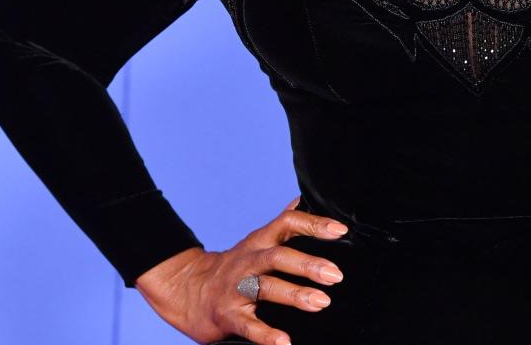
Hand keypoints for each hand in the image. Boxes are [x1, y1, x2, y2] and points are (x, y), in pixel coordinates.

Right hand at [134, 195, 349, 344]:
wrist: (189, 291)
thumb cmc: (236, 265)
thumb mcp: (258, 240)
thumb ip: (283, 224)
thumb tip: (305, 199)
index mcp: (260, 241)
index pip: (287, 223)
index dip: (314, 224)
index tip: (341, 230)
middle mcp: (249, 260)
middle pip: (278, 256)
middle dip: (308, 264)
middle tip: (336, 275)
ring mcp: (236, 288)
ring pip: (265, 287)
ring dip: (294, 294)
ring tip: (321, 303)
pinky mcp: (227, 316)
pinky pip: (247, 325)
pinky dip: (266, 334)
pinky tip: (284, 342)